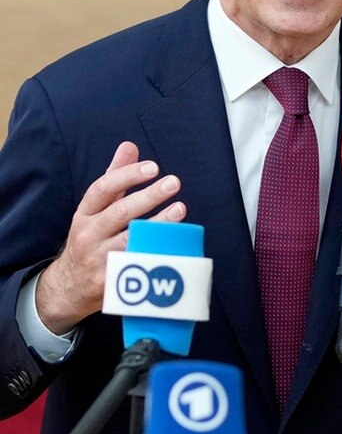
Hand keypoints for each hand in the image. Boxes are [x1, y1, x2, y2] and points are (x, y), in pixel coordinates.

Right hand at [36, 142, 184, 333]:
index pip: (102, 189)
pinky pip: (137, 266)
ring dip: (157, 225)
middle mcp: (88, 234)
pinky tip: (178, 244)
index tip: (153, 167)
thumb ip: (114, 179)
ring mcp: (98, 259)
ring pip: (129, 240)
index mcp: (85, 213)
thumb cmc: (90, 239)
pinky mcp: (110, 283)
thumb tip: (129, 146)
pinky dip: (156, 254)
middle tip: (173, 182)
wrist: (69, 287)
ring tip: (180, 209)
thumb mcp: (95, 210)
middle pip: (119, 212)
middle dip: (148, 196)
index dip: (127, 176)